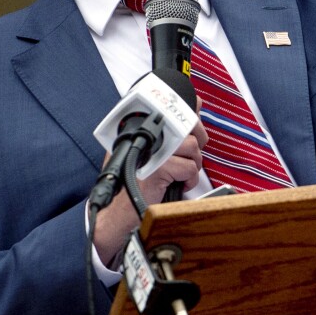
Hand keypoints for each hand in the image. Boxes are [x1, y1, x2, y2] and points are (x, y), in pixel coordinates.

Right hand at [93, 120, 208, 264]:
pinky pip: (189, 167)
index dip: (191, 122)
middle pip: (187, 126)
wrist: (118, 210)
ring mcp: (151, 150)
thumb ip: (172, 128)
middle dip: (197, 143)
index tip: (194, 133)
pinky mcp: (159, 168)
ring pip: (192, 146)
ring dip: (193, 163)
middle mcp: (144, 135)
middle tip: (191, 157)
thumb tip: (197, 104)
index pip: (174, 110)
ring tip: (181, 173)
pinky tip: (177, 184)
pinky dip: (189, 180)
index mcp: (140, 128)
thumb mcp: (153, 149)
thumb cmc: (136, 181)